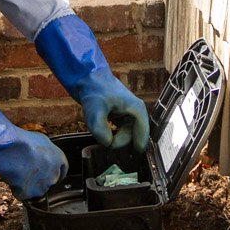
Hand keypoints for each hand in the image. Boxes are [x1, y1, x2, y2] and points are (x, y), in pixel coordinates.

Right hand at [0, 83, 67, 199]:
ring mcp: (42, 185)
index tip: (48, 172)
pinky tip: (11, 178)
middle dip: (40, 178)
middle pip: (49, 181)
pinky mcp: (29, 193)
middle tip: (27, 171)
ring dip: (28, 185)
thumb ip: (46, 151)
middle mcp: (54, 174)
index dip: (55, 172)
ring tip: (17, 172)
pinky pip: (23, 194)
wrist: (9, 148)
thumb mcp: (41, 140)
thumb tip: (43, 154)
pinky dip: (16, 189)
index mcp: (59, 159)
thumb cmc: (22, 141)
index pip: (63, 170)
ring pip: (36, 189)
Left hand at [34, 14, 150, 151]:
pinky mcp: (119, 115)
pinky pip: (117, 131)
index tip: (125, 154)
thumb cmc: (94, 89)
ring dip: (110, 135)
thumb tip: (107, 143)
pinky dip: (108, 132)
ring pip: (122, 135)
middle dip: (115, 139)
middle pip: (130, 137)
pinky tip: (99, 124)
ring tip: (99, 124)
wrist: (86, 76)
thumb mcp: (95, 111)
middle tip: (101, 132)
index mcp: (137, 110)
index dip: (134, 147)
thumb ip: (101, 131)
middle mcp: (135, 112)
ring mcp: (128, 114)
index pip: (142, 137)